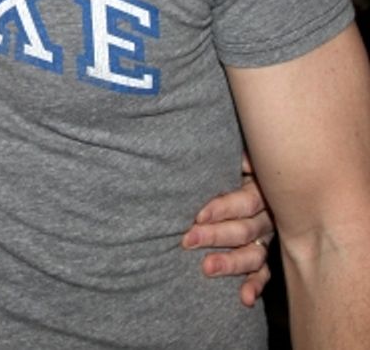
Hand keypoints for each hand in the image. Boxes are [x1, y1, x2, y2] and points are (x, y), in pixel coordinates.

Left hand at [182, 156, 273, 306]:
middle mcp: (267, 218)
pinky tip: (244, 299)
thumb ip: (242, 156)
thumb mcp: (240, 156)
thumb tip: (241, 156)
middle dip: (215, 236)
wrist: (254, 179)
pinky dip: (254, 286)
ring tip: (206, 268)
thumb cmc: (235, 166)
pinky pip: (263, 274)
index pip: (244, 202)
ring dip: (230, 263)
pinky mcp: (263, 257)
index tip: (198, 214)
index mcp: (261, 191)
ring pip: (252, 255)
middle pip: (244, 230)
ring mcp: (266, 240)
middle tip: (188, 240)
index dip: (222, 208)